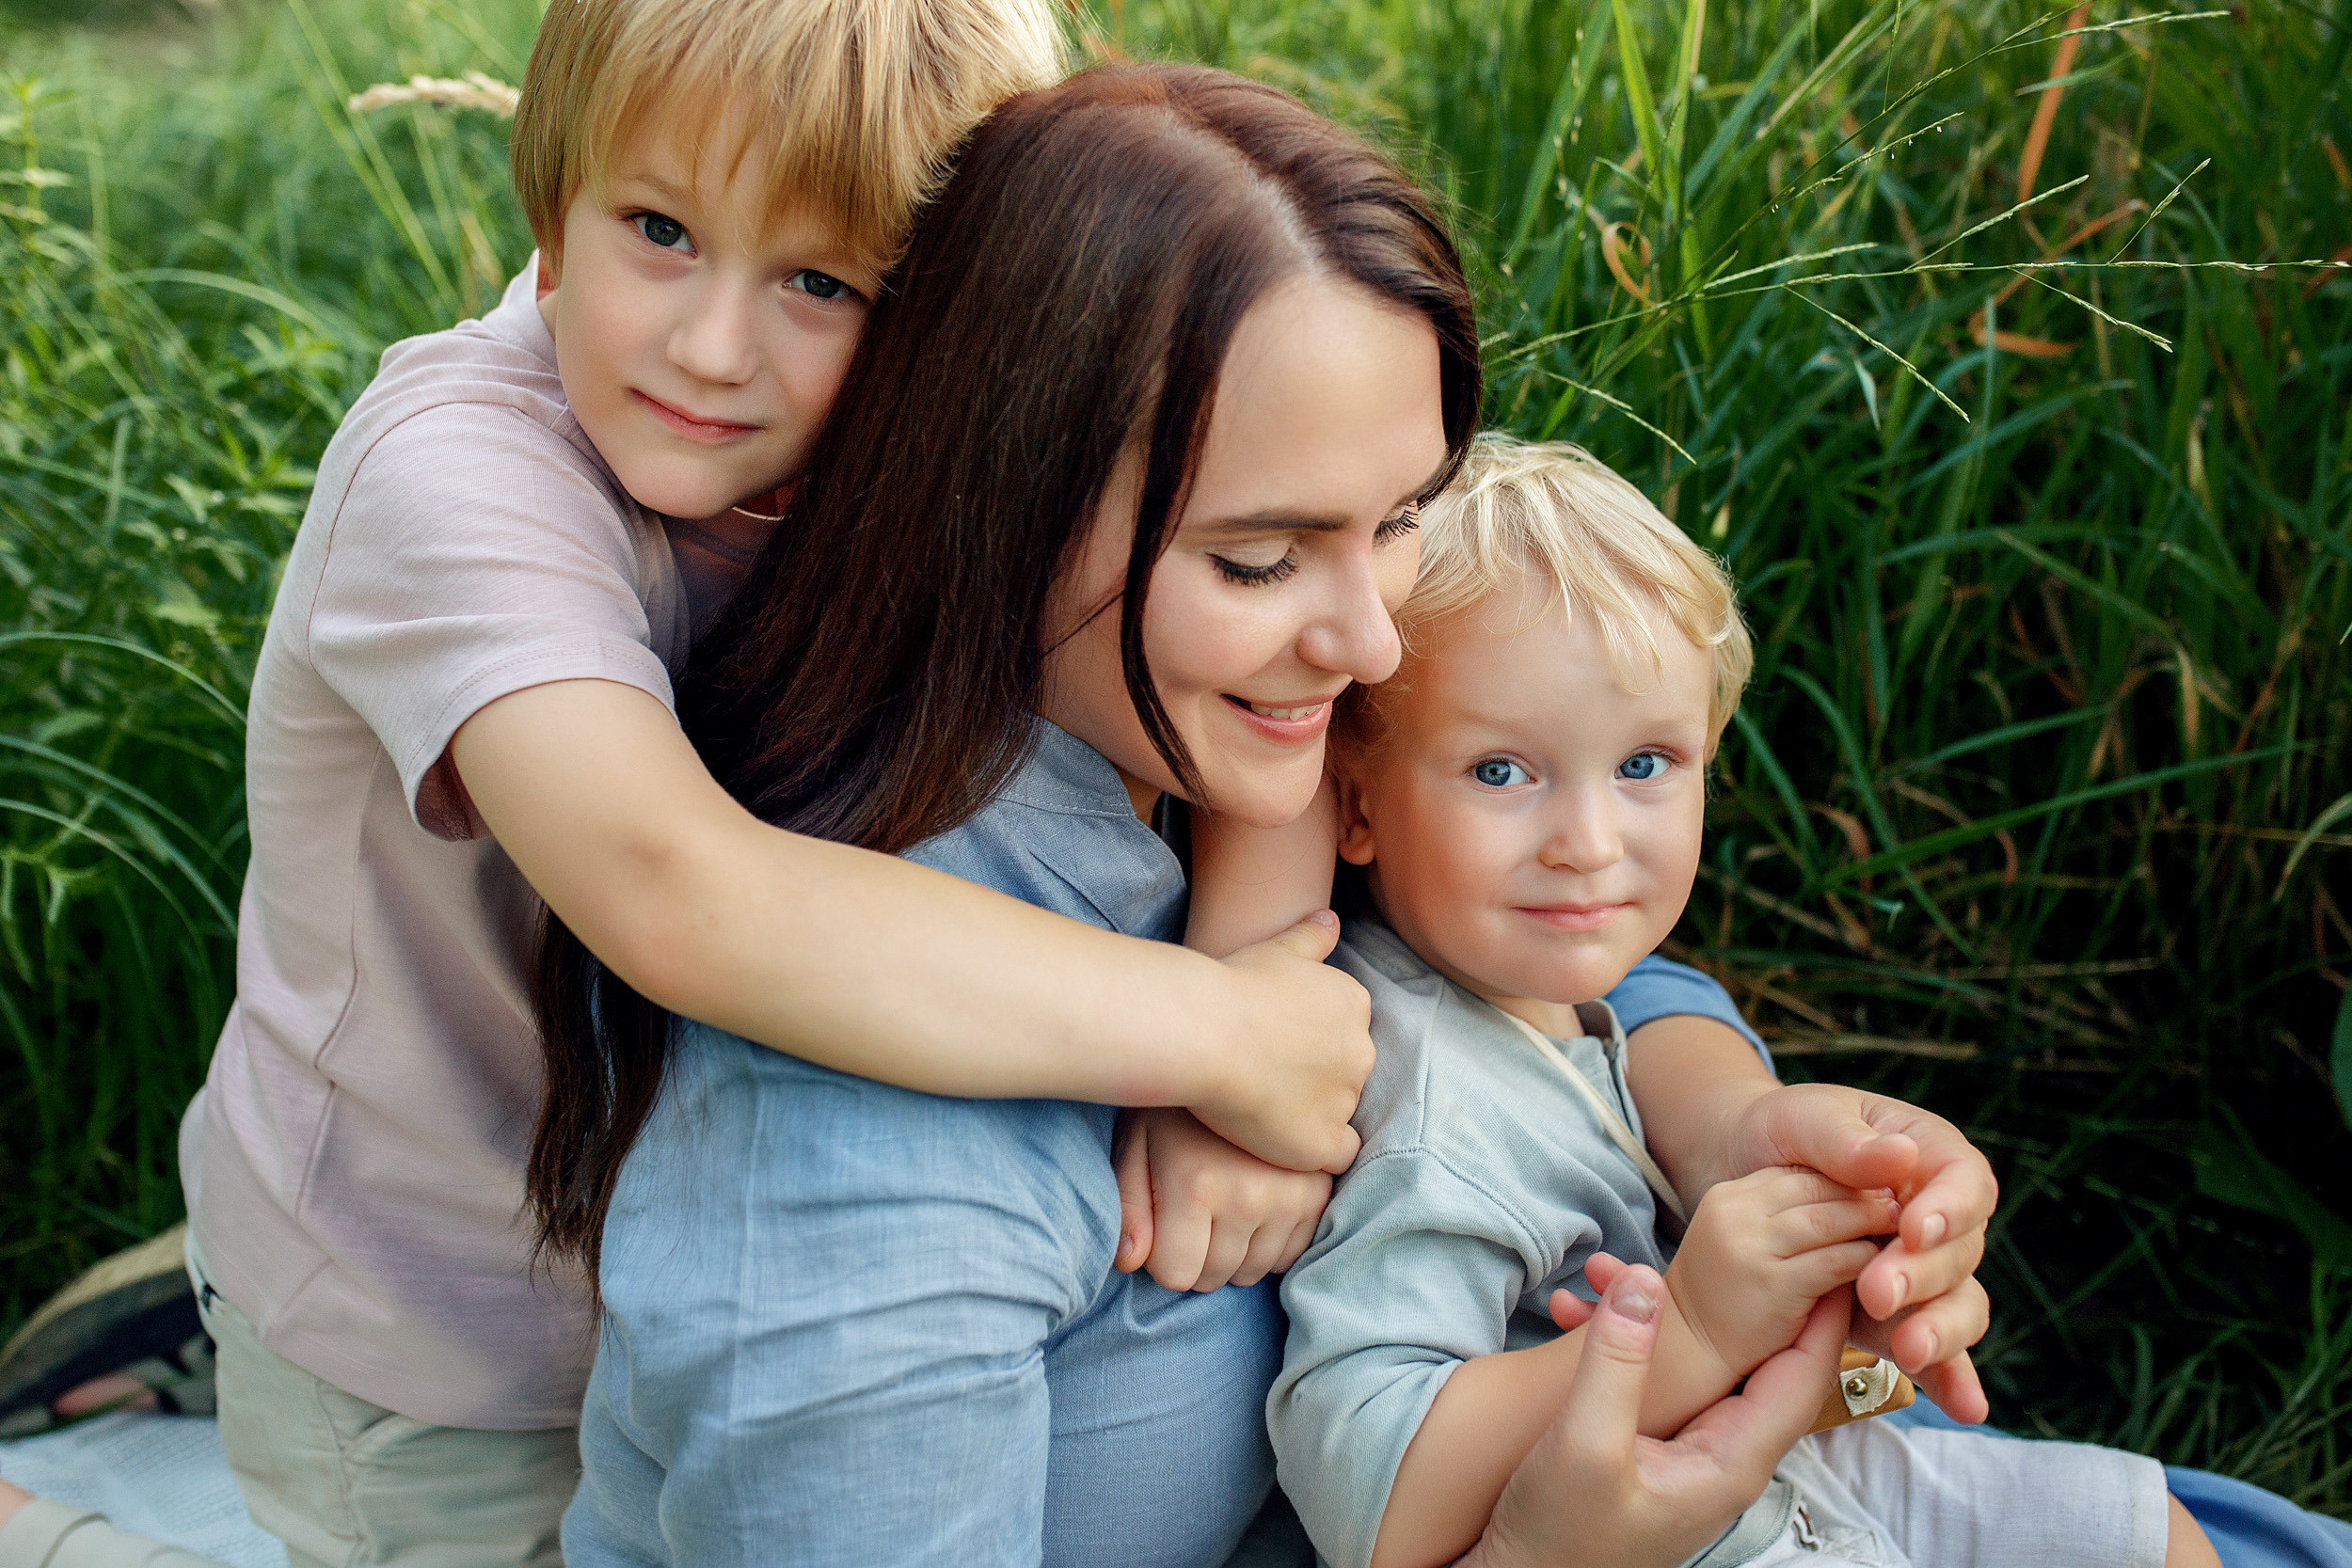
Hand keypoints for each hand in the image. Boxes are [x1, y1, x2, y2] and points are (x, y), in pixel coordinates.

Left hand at [1113, 1108, 1331, 1289]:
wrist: (1236, 1057)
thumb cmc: (1175, 1106)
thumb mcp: (1136, 1144)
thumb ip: (1129, 1207)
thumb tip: (1129, 1263)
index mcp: (1196, 1185)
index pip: (1177, 1275)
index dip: (1164, 1258)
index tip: (1165, 1227)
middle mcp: (1248, 1196)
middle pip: (1215, 1277)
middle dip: (1197, 1259)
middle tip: (1192, 1218)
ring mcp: (1290, 1196)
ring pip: (1254, 1271)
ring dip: (1234, 1254)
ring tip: (1222, 1210)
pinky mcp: (1318, 1192)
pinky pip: (1290, 1254)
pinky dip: (1269, 1243)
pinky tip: (1254, 1209)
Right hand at [1193, 911, 1373, 1175]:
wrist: (1204, 1029)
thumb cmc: (1232, 984)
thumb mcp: (1276, 948)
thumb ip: (1309, 938)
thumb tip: (1331, 919)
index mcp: (1354, 1004)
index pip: (1347, 1034)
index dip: (1312, 1046)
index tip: (1278, 1048)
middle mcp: (1361, 1050)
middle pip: (1348, 1074)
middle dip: (1317, 1080)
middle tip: (1268, 1079)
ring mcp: (1345, 1097)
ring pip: (1339, 1113)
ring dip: (1311, 1115)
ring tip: (1265, 1110)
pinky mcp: (1322, 1140)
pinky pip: (1337, 1155)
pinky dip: (1314, 1153)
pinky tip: (1282, 1143)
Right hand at [1462, 1262, 1848, 1567]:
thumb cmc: (1558, 1530)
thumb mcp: (1583, 1443)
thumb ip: (1616, 1362)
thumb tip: (1643, 1279)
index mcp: (1732, 1461)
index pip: (1805, 1376)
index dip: (1826, 1313)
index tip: (1836, 1249)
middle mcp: (1728, 1458)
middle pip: (1779, 1366)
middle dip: (1782, 1300)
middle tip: (1789, 1233)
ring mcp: (1697, 1454)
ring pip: (1726, 1368)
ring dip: (1710, 1311)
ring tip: (1695, 1255)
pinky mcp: (1663, 1449)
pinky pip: (1684, 1379)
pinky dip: (1663, 1336)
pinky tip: (1614, 1301)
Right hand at [1663, 1168, 1894, 1388]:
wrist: (1691, 1350)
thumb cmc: (1727, 1300)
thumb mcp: (1744, 1243)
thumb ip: (1784, 1220)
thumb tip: (1854, 1205)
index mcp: (1729, 1196)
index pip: (1799, 1174)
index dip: (1844, 1179)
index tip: (1879, 1189)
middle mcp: (1735, 1212)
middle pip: (1816, 1188)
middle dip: (1865, 1194)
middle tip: (1906, 1205)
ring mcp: (1750, 1246)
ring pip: (1829, 1220)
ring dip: (1873, 1222)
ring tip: (1905, 1231)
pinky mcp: (1773, 1284)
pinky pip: (1835, 1261)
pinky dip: (1867, 1259)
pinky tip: (1887, 1266)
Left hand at [1721, 1084, 1994, 1420]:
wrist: (1745, 1171)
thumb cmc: (1786, 1133)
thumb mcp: (1805, 1119)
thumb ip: (1846, 1141)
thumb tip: (1900, 1157)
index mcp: (1929, 1156)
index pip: (1964, 1182)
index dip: (1948, 1209)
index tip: (1911, 1228)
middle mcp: (1939, 1217)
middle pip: (1960, 1253)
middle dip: (1924, 1276)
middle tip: (1877, 1290)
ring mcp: (1923, 1269)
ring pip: (1957, 1306)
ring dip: (1938, 1330)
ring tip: (1907, 1349)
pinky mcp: (1900, 1311)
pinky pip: (1937, 1349)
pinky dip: (1952, 1378)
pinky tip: (1965, 1408)